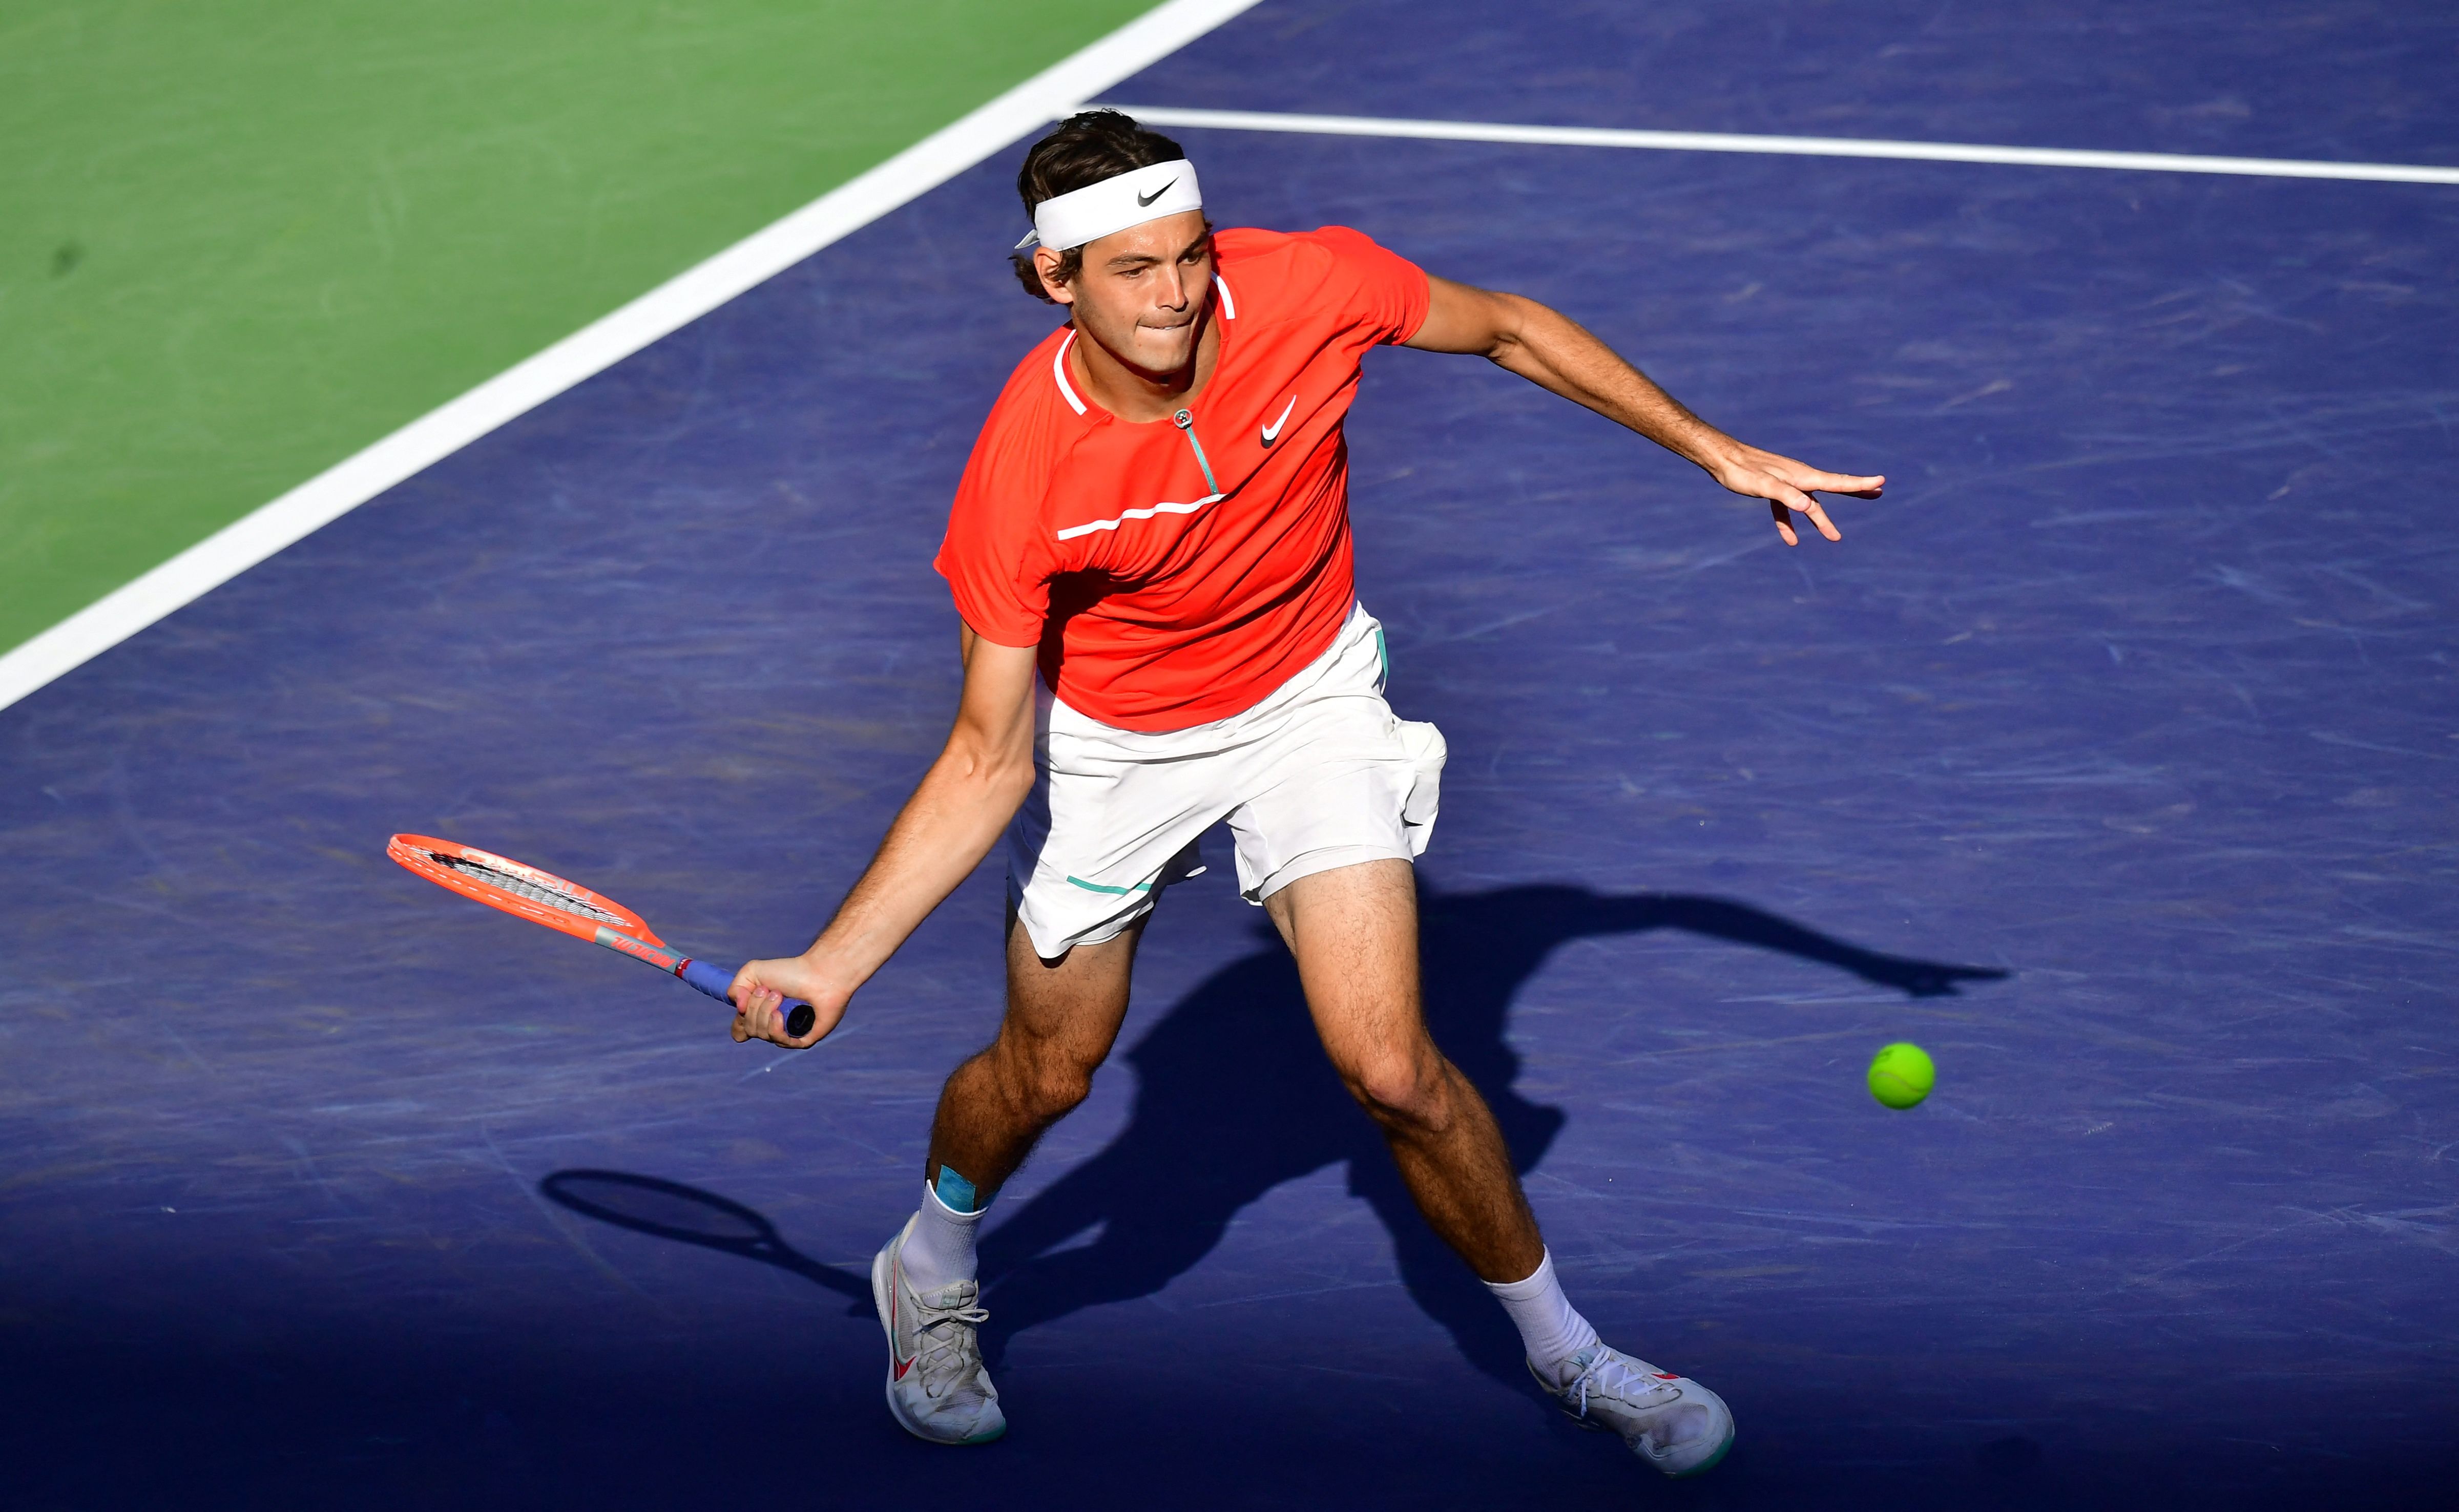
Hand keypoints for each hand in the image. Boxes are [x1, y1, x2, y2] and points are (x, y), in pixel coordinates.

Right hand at [727, 956, 846, 1048]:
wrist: (820, 973)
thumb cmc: (791, 971)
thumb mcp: (753, 971)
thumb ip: (735, 987)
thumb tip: (738, 1009)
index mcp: (762, 1014)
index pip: (740, 1030)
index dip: (740, 1020)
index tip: (745, 1003)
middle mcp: (774, 1026)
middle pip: (749, 1029)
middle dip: (755, 1007)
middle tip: (772, 991)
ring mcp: (788, 1034)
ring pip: (763, 1035)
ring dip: (766, 1012)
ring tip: (780, 996)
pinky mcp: (803, 1039)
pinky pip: (781, 1042)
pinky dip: (776, 1027)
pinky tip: (781, 1014)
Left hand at [1701, 440, 1883, 546]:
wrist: (1721, 458)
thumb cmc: (1741, 471)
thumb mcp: (1763, 486)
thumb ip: (1786, 496)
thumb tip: (1809, 507)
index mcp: (1801, 476)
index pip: (1837, 482)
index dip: (1860, 484)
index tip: (1881, 481)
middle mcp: (1798, 477)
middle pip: (1832, 487)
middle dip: (1855, 491)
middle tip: (1878, 493)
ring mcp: (1786, 483)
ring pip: (1810, 503)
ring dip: (1821, 519)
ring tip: (1834, 537)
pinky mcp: (1773, 488)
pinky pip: (1786, 508)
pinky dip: (1789, 523)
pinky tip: (1791, 540)